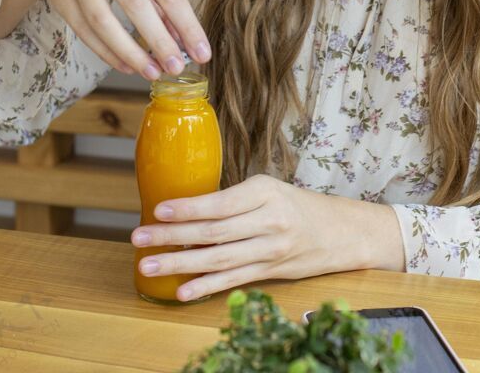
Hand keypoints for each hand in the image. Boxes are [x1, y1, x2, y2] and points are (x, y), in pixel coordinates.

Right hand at [17, 0, 209, 79]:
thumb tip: (182, 39)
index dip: (187, 25)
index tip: (203, 52)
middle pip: (136, 5)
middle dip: (160, 41)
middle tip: (177, 68)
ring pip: (104, 22)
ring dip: (131, 52)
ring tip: (152, 73)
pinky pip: (84, 30)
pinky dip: (107, 52)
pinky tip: (126, 65)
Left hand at [130, 173, 406, 300]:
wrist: (340, 231)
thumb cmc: (295, 205)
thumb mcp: (267, 189)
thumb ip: (233, 199)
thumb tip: (183, 208)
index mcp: (265, 192)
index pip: (220, 203)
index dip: (188, 208)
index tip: (158, 209)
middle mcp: (269, 221)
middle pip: (213, 233)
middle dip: (171, 236)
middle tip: (139, 238)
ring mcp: (271, 250)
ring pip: (218, 259)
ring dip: (179, 264)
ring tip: (149, 266)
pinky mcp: (271, 272)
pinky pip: (233, 280)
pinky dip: (206, 287)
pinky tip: (182, 291)